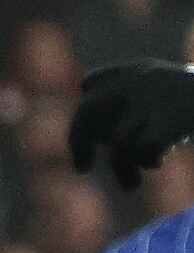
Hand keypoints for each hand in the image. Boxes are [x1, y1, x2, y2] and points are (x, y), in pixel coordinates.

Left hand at [68, 60, 193, 189]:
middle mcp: (144, 78)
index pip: (94, 85)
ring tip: (133, 181)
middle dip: (79, 141)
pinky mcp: (172, 116)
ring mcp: (157, 96)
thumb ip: (137, 99)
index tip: (92, 135)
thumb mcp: (171, 94)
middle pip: (88, 112)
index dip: (87, 110)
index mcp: (144, 71)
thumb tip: (89, 104)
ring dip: (122, 167)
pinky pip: (141, 148)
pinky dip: (146, 162)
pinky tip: (158, 164)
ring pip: (119, 141)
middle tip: (83, 167)